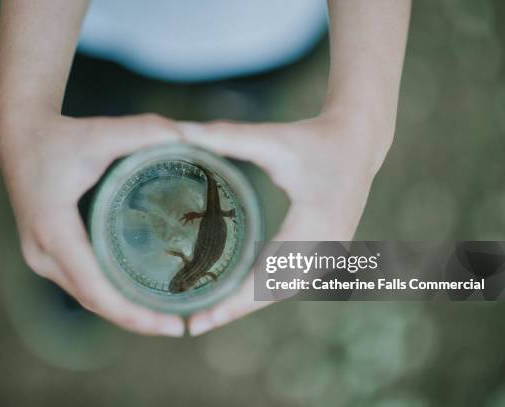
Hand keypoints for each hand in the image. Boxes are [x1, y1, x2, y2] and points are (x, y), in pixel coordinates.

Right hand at [0, 110, 185, 335]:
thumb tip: (188, 137)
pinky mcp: (45, 253)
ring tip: (165, 318)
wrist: (19, 135)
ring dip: (124, 312)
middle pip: (95, 301)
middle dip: (137, 320)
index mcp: (53, 230)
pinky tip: (138, 298)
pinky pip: (82, 285)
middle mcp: (41, 252)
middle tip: (180, 325)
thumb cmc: (59, 136)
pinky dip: (110, 297)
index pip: (97, 288)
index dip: (135, 313)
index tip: (174, 325)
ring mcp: (40, 256)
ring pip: (87, 297)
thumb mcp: (100, 134)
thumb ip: (143, 132)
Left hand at [179, 111, 393, 334]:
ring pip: (283, 289)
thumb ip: (226, 137)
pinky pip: (292, 278)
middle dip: (234, 311)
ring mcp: (328, 252)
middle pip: (273, 293)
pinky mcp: (326, 249)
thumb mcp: (270, 139)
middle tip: (193, 325)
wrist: (359, 141)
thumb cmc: (314, 138)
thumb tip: (179, 133)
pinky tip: (237, 291)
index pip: (267, 277)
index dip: (232, 303)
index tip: (201, 321)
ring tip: (209, 313)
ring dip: (248, 303)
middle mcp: (324, 247)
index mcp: (313, 225)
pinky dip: (263, 289)